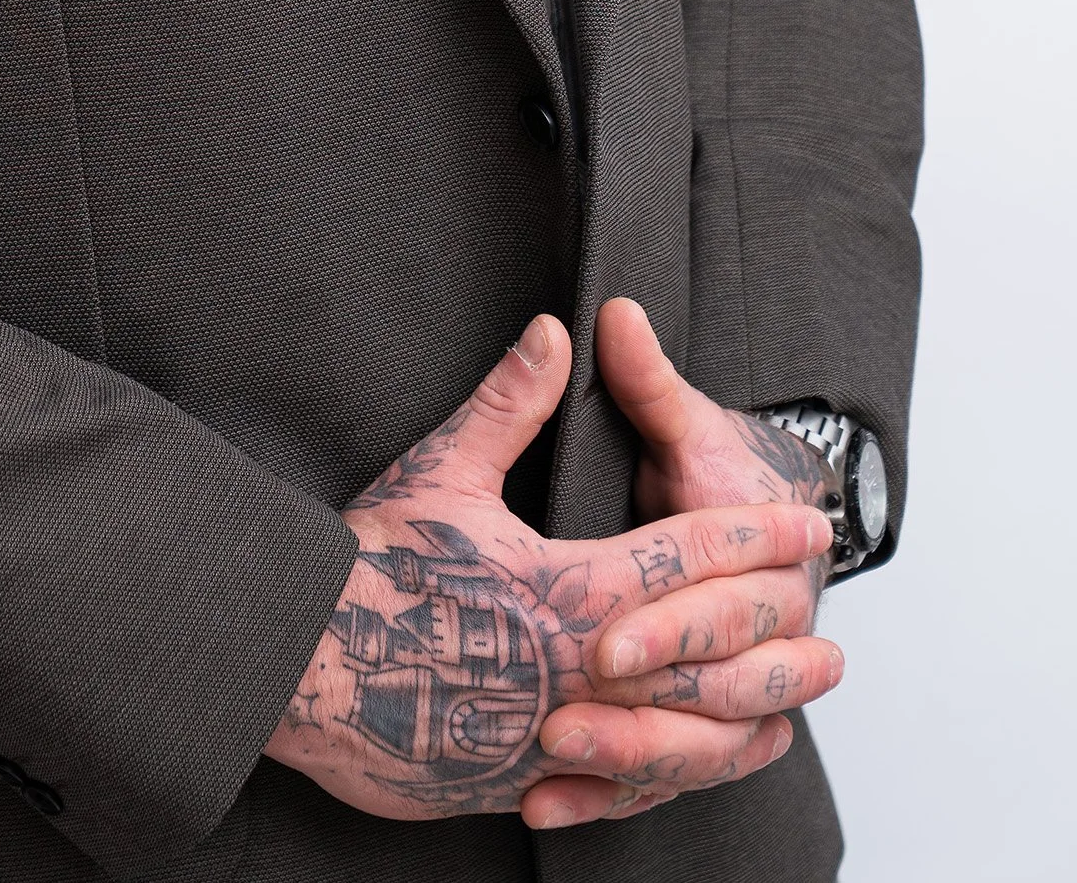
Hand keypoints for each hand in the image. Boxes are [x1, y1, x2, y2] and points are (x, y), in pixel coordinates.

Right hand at [264, 318, 833, 830]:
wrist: (298, 670)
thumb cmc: (364, 568)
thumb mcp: (439, 472)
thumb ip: (510, 405)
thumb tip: (556, 334)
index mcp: (561, 590)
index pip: (680, 559)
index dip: (748, 537)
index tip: (803, 523)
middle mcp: (568, 673)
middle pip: (697, 662)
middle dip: (769, 639)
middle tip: (827, 627)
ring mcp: (546, 738)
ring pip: (671, 740)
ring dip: (741, 719)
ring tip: (792, 709)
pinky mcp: (516, 780)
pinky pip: (614, 791)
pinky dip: (668, 779)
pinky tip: (694, 769)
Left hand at [568, 297, 839, 770]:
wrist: (770, 536)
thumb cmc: (709, 473)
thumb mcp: (676, 427)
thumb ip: (646, 380)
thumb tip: (612, 311)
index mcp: (759, 567)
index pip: (714, 598)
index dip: (662, 623)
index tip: (602, 640)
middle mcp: (758, 638)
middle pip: (714, 688)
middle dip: (646, 702)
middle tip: (567, 705)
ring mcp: (729, 694)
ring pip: (701, 751)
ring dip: (629, 758)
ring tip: (551, 754)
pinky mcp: (692, 735)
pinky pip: (667, 784)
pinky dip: (608, 799)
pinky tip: (541, 803)